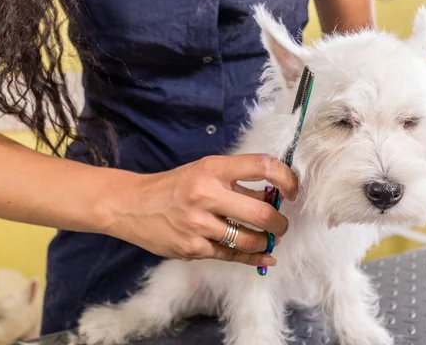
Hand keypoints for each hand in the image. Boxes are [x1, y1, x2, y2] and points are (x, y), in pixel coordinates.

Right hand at [102, 154, 297, 265]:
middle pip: (262, 213)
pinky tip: (266, 257)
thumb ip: (235, 181)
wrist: (132, 206)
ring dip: (267, 241)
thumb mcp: (203, 171)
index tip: (293, 190)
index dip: (286, 178)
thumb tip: (274, 196)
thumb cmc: (174, 186)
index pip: (261, 167)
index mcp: (212, 169)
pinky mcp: (193, 249)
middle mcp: (206, 195)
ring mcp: (199, 225)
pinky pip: (233, 256)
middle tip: (282, 224)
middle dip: (280, 223)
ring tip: (269, 238)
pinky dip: (255, 258)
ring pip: (250, 239)